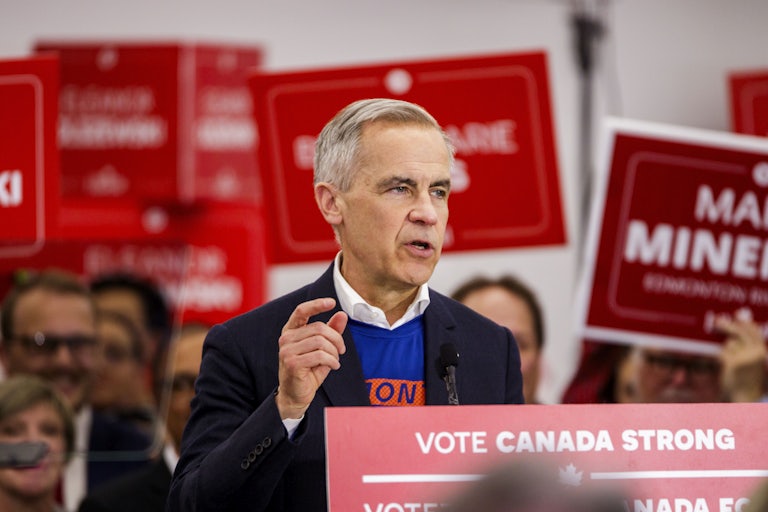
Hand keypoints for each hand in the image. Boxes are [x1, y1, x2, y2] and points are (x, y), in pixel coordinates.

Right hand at [276, 298, 347, 418]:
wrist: (296, 395)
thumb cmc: (309, 370)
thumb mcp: (323, 348)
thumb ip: (331, 331)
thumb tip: (342, 314)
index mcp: (291, 331)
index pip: (302, 310)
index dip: (316, 304)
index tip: (332, 302)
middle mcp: (286, 338)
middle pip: (319, 328)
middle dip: (336, 338)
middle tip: (342, 350)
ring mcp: (286, 351)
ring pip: (320, 341)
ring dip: (334, 351)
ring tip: (336, 360)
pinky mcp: (292, 363)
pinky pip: (319, 355)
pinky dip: (332, 360)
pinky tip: (334, 366)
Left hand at [717, 312, 766, 402]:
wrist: (745, 396)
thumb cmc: (747, 378)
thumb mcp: (752, 360)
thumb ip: (747, 345)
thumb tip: (737, 327)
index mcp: (761, 352)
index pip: (754, 331)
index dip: (746, 322)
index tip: (738, 314)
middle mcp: (755, 353)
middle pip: (739, 332)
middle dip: (727, 325)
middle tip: (717, 320)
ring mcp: (744, 357)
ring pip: (729, 344)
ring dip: (727, 350)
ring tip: (733, 363)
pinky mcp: (733, 362)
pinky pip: (723, 353)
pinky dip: (722, 358)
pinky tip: (728, 367)